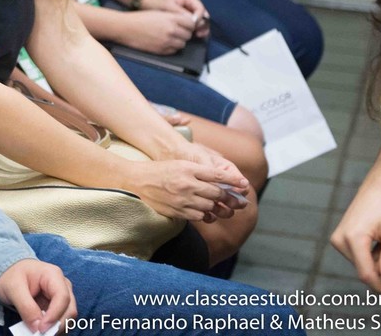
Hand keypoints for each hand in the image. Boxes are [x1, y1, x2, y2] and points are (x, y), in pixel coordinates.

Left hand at [0, 258, 75, 334]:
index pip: (62, 297)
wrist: (10, 272)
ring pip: (68, 317)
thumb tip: (38, 328)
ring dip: (56, 328)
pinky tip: (40, 329)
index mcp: (53, 275)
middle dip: (57, 325)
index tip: (41, 329)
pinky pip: (61, 320)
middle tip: (40, 334)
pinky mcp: (58, 306)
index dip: (55, 316)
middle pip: (70, 309)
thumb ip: (26, 307)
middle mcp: (62, 285)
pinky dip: (53, 327)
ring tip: (39, 332)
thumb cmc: (11, 275)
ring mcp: (62, 296)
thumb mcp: (13, 288)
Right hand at [121, 10, 194, 53]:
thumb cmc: (141, 18)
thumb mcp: (159, 13)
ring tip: (170, 38)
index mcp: (171, 18)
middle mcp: (171, 30)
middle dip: (185, 33)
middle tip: (178, 32)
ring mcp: (167, 41)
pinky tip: (165, 43)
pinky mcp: (161, 50)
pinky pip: (174, 51)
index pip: (191, 23)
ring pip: (182, 44)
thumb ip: (174, 18)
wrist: (126, 27)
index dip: (189, 25)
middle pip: (188, 35)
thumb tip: (187, 24)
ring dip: (179, 41)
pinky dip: (172, 47)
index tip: (186, 25)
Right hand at [130, 142, 247, 221]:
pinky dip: (206, 216)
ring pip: (209, 206)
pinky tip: (208, 214)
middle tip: (241, 203)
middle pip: (216, 193)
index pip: (216, 175)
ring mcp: (182, 198)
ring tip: (228, 211)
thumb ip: (199, 171)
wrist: (136, 181)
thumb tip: (219, 180)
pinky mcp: (177, 210)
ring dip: (220, 209)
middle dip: (231, 198)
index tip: (244, 184)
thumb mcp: (180, 164)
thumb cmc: (159, 171)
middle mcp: (187, 183)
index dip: (232, 181)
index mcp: (188, 168)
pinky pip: (198, 216)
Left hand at [148, 0, 210, 38]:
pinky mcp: (190, 20)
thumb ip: (181, 13)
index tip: (193, 25)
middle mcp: (193, 5)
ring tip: (198, 35)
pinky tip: (197, 36)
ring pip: (203, 21)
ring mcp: (193, 13)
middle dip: (203, 24)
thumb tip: (193, 21)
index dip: (199, 18)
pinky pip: (198, 25)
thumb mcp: (169, 7)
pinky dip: (199, 30)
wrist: (152, 7)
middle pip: (204, 15)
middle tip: (198, 33)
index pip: (200, 9)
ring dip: (203, 28)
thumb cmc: (159, 4)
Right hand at [330, 172, 380, 299]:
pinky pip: (357, 255)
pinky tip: (380, 243)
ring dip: (376, 263)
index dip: (380, 288)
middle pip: (363, 269)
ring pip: (360, 264)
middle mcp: (339, 240)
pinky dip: (371, 256)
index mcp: (352, 238)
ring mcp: (338, 238)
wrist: (380, 183)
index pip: (366, 273)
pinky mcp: (340, 236)